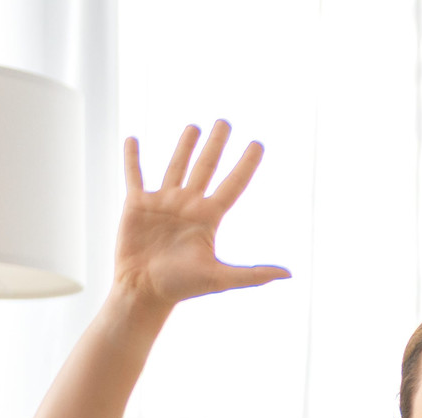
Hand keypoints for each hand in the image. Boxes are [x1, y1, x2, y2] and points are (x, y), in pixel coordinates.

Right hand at [115, 121, 287, 307]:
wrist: (145, 292)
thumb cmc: (183, 288)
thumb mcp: (220, 278)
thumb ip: (253, 274)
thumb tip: (289, 274)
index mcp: (209, 218)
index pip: (233, 184)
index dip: (246, 164)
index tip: (258, 143)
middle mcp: (189, 205)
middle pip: (207, 167)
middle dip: (216, 145)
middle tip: (225, 122)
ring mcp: (163, 203)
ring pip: (176, 166)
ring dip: (184, 146)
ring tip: (194, 127)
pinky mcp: (137, 205)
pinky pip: (134, 175)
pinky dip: (132, 158)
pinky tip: (133, 139)